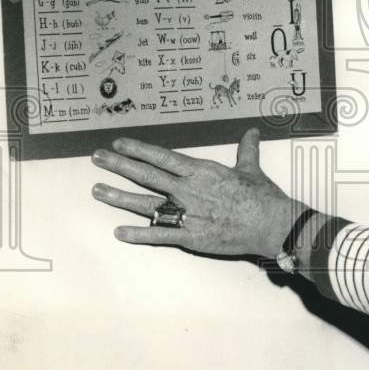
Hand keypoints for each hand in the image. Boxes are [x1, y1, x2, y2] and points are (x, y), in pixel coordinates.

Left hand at [91, 128, 303, 256]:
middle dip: (119, 165)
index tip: (119, 143)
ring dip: (119, 197)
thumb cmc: (262, 197)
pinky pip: (158, 235)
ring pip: (146, 204)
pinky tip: (119, 232)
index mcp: (201, 171)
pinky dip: (138, 234)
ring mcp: (187, 214)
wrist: (271, 224)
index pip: (162, 157)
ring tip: (97, 190)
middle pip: (146, 176)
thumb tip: (252, 132)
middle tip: (98, 158)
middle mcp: (188, 190)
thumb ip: (246, 150)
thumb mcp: (252, 169)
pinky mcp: (190, 236)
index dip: (138, 149)